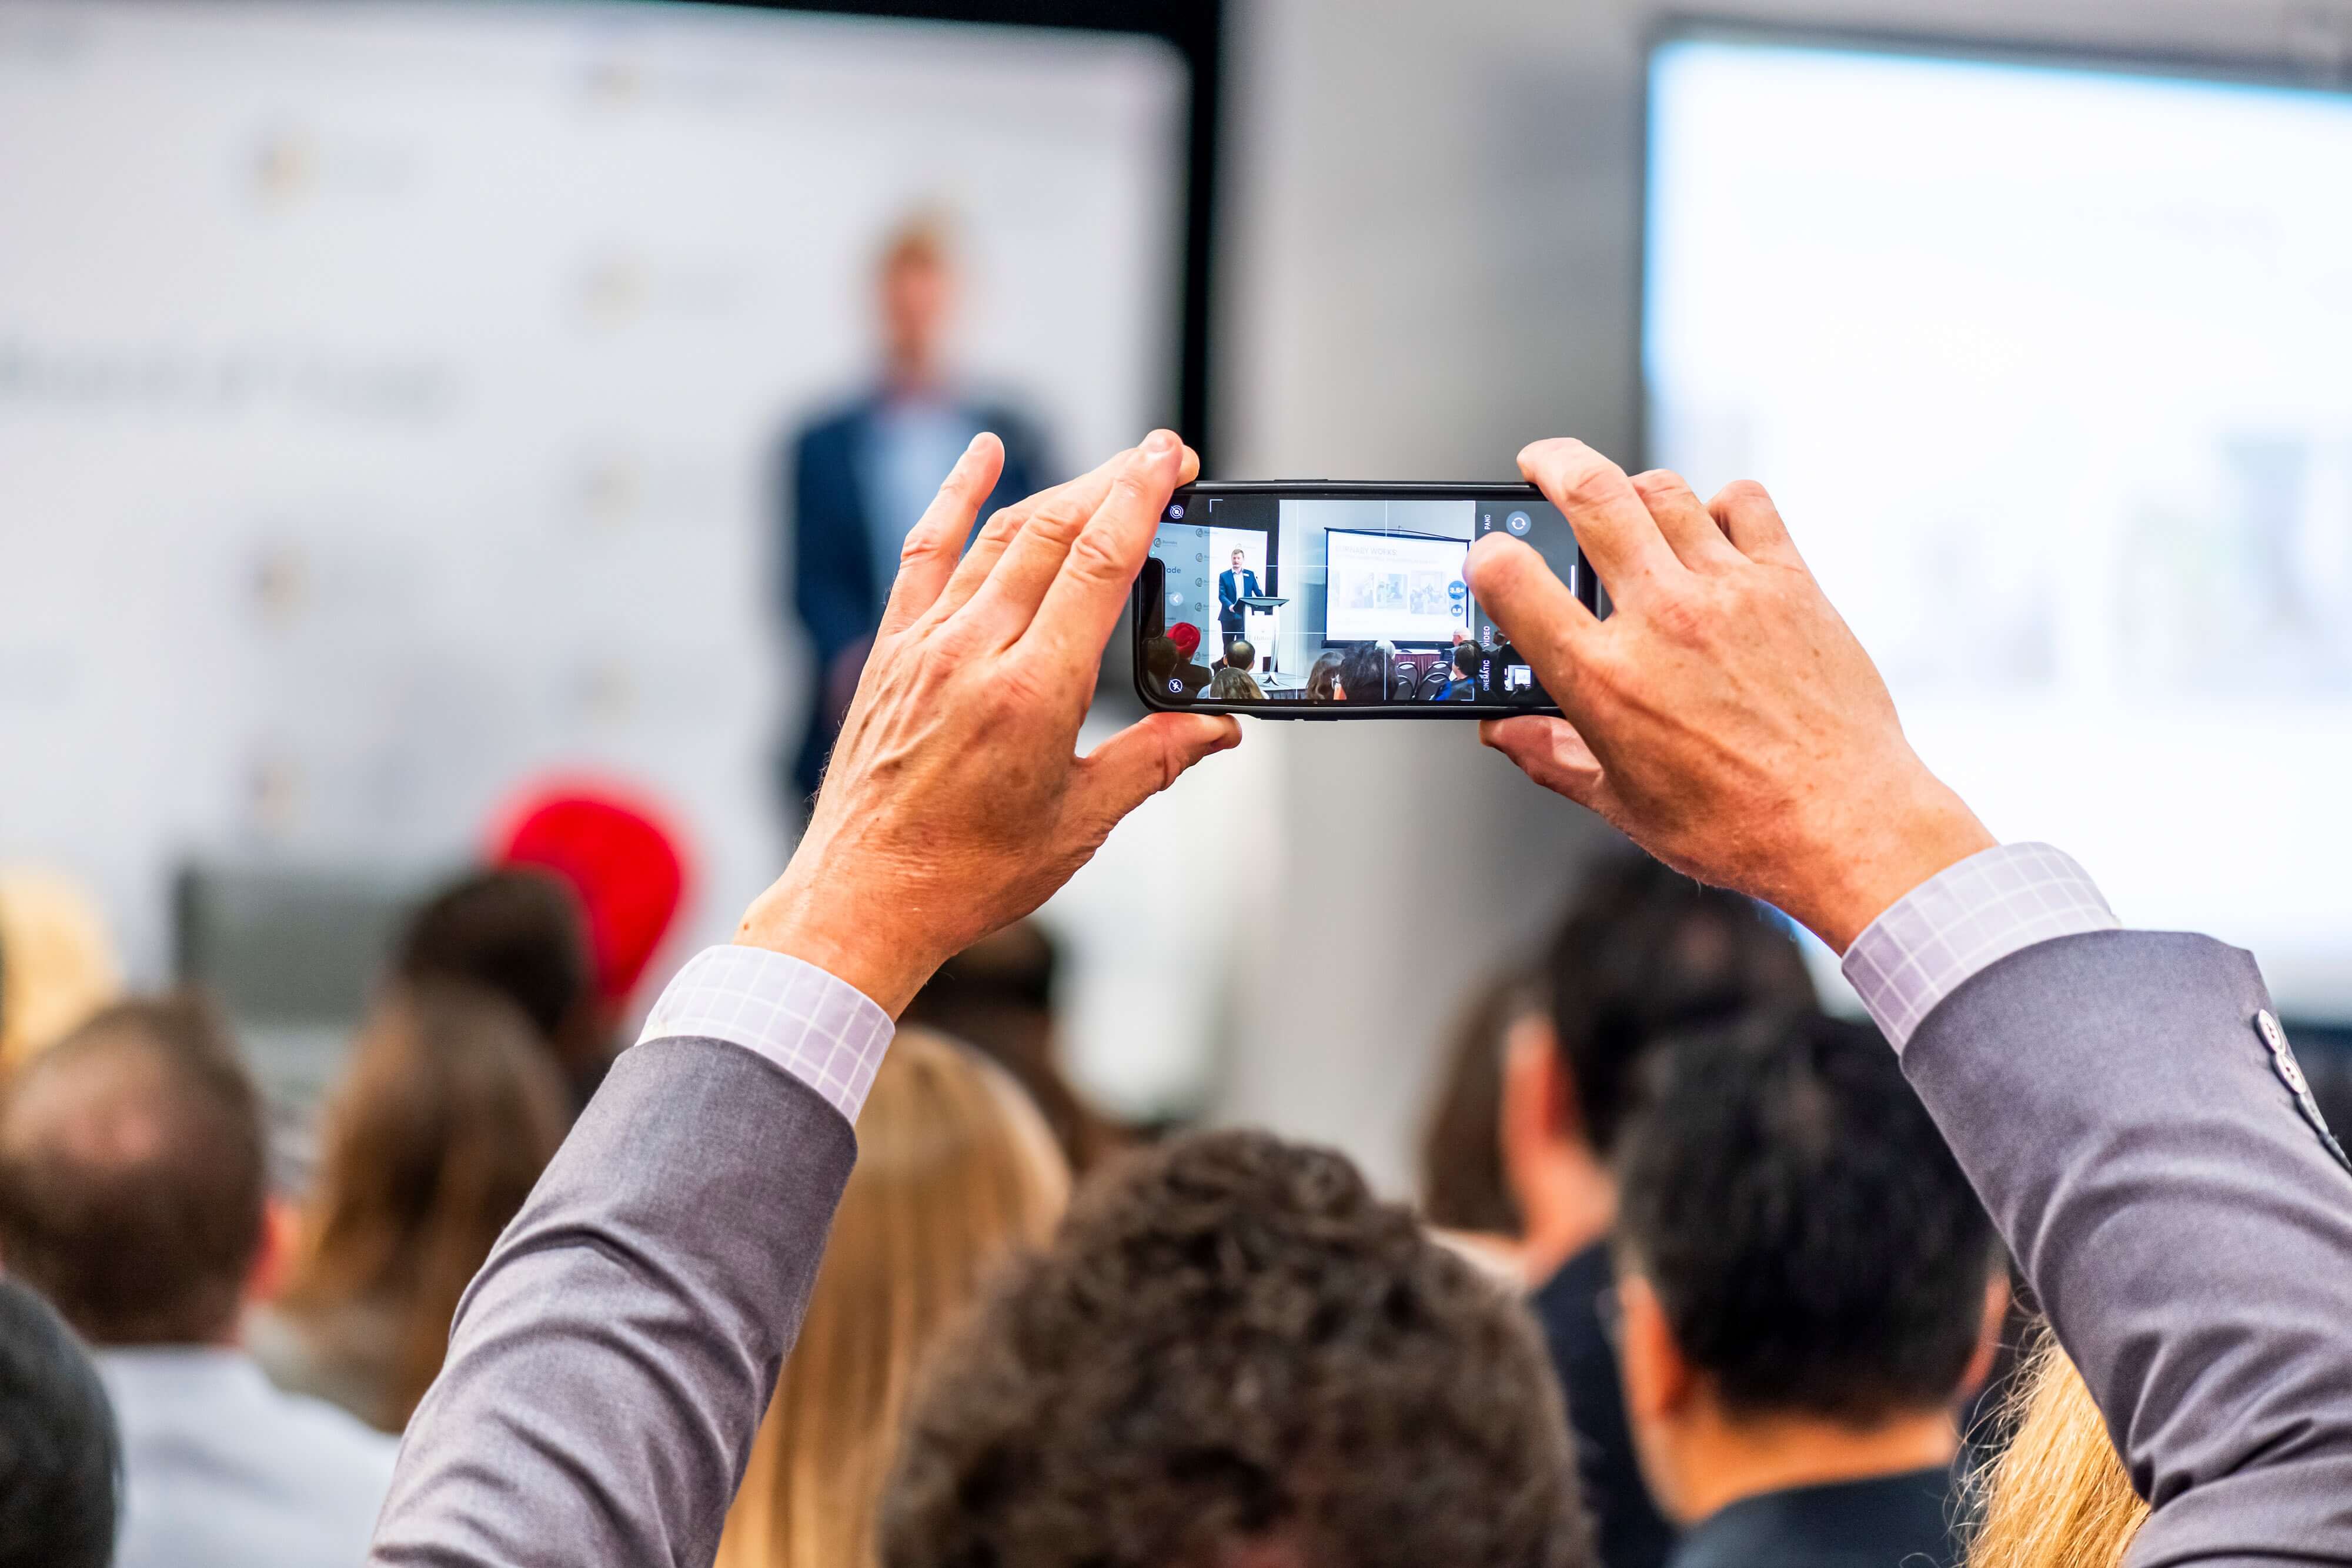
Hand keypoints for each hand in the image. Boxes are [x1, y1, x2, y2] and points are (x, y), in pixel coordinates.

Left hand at [739, 431, 1239, 1012]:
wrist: (862, 898)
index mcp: (1032, 693)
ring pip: (998, 536)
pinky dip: (955, 497)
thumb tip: (1220, 729)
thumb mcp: (1081, 821)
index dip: (1139, 500)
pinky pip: (926, 553)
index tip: (1169, 458)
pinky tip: (981, 453)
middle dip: (1112, 482)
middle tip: (1158, 456)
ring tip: (1107, 471)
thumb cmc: (967, 873)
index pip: (1098, 566)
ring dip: (1059, 492)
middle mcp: (975, 652)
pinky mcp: (892, 650)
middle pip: (1053, 533)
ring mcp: (926, 645)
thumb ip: (1156, 761)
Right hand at [1465, 439, 1992, 951]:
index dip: (1486, 557)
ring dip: (1630, 487)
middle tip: (1540, 464)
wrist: (1846, 825)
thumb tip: (1505, 730)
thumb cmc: (1741, 825)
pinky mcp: (1788, 582)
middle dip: (1551, 463)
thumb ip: (1552, 756)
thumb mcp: (1622, 803)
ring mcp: (1729, 592)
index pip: (1513, 581)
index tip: (1489, 557)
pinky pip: (1744, 503)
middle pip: (1591, 495)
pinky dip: (1717, 504)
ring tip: (1624, 503)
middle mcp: (1663, 620)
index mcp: (1605, 678)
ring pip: (1662, 490)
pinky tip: (1710, 531)